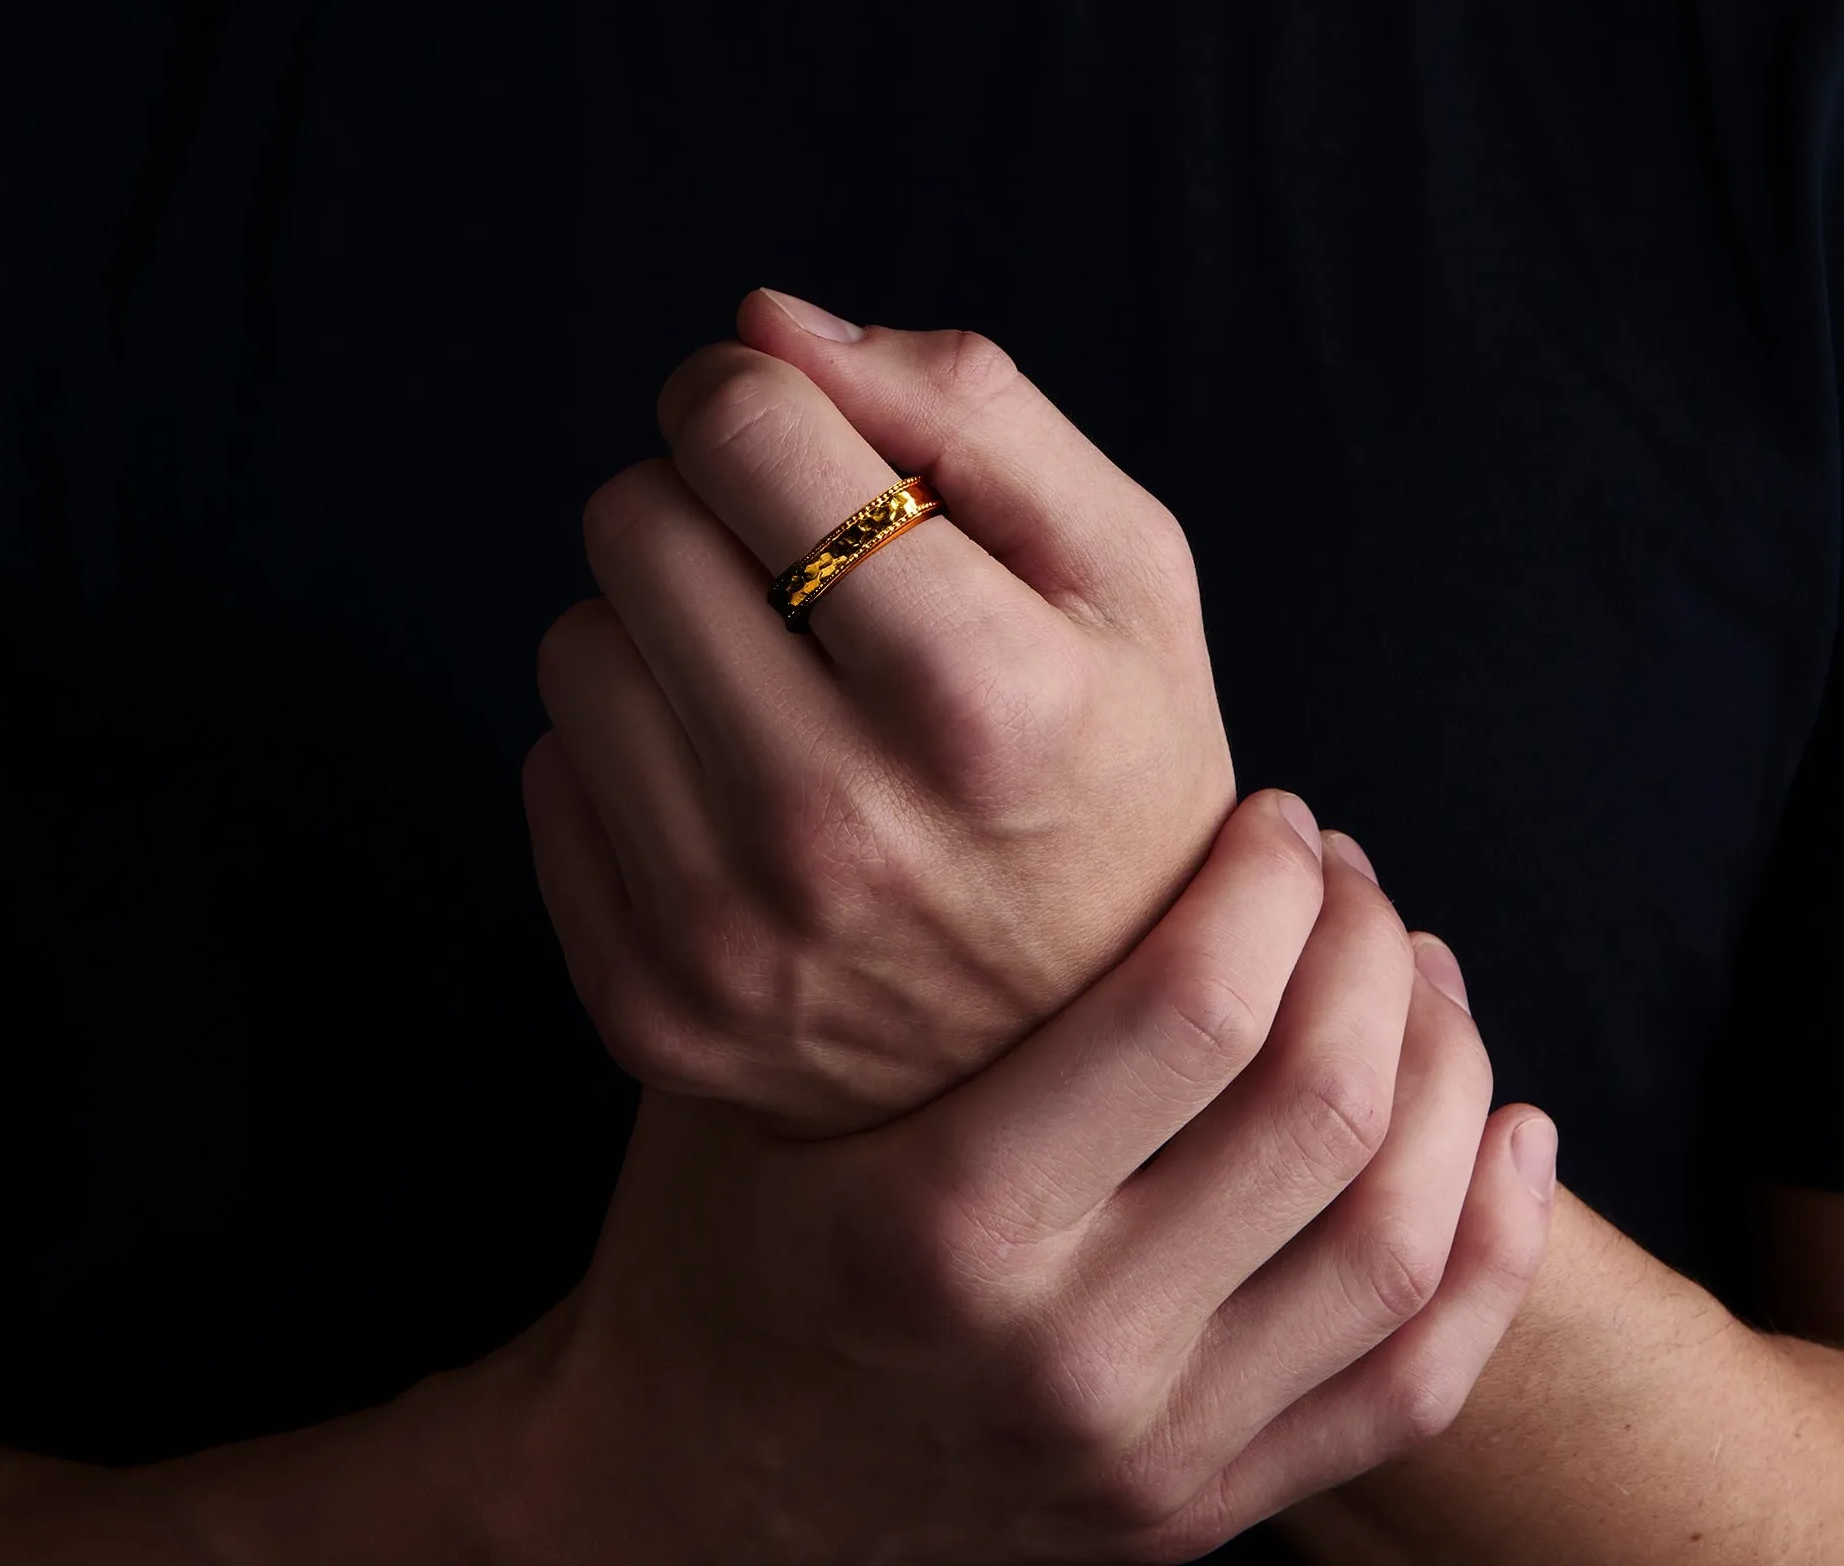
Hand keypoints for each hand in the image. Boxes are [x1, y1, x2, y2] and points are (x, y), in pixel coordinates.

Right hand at [507, 795, 1556, 1564]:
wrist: (702, 1497)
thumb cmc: (712, 1242)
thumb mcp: (745, 1083)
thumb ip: (867, 947)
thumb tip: (982, 721)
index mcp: (942, 1221)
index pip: (1190, 1012)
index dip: (1262, 882)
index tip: (1265, 818)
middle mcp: (1069, 1348)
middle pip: (1323, 1109)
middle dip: (1362, 943)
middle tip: (1337, 865)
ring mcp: (1153, 1449)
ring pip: (1400, 1238)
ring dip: (1447, 1065)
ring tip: (1413, 964)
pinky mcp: (1202, 1508)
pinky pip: (1417, 1380)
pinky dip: (1496, 1242)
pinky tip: (1506, 1128)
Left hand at [526, 289, 1237, 1135]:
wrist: (1085, 1044)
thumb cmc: (1112, 767)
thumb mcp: (1128, 570)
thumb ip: (972, 407)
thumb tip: (762, 319)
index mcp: (982, 697)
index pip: (743, 430)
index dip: (749, 390)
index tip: (778, 425)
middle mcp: (840, 828)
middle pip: (632, 524)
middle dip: (700, 505)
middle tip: (788, 566)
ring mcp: (728, 937)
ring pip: (571, 646)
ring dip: (656, 629)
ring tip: (773, 683)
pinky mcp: (647, 1004)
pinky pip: (546, 774)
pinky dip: (625, 748)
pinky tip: (732, 786)